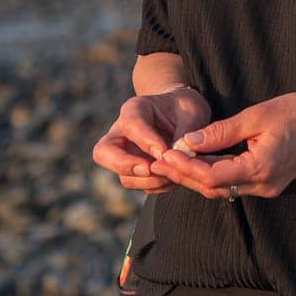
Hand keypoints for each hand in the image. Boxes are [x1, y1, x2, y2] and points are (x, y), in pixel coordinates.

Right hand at [93, 85, 212, 193]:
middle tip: (150, 169)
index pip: (131, 126)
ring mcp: (125, 154)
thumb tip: (182, 155)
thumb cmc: (186, 108)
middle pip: (103, 152)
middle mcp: (121, 132)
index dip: (146, 142)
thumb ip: (187, 132)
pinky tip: (174, 177)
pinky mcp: (134, 171)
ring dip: (148, 181)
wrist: (182, 114)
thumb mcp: (192, 111)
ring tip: (173, 174)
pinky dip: (157, 186)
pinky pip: (140, 185)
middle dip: (125, 165)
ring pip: (123, 175)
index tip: (165, 153)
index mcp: (135, 109)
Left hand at [149, 92, 295, 199]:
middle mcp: (263, 185)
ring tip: (169, 161)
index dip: (185, 167)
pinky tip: (196, 160)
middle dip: (184, 175)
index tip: (164, 153)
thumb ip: (222, 131)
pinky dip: (212, 173)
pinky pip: (233, 183)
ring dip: (195, 176)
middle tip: (157, 162)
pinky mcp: (267, 183)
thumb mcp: (258, 115)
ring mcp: (267, 187)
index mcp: (261, 168)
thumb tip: (188, 141)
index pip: (212, 176)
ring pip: (222, 188)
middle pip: (213, 187)